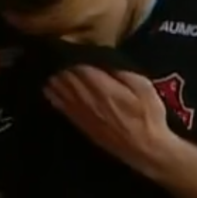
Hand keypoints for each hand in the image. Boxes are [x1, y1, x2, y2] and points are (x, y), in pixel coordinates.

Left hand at [45, 66, 177, 175]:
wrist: (145, 149)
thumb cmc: (149, 116)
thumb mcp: (144, 87)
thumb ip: (123, 73)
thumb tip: (105, 62)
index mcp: (103, 88)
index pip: (80, 68)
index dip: (73, 57)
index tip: (69, 48)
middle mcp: (88, 100)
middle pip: (67, 79)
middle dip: (61, 67)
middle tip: (54, 55)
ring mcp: (83, 114)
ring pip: (62, 93)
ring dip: (54, 80)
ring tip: (49, 69)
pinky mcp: (82, 126)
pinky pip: (63, 109)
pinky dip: (53, 98)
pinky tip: (48, 90)